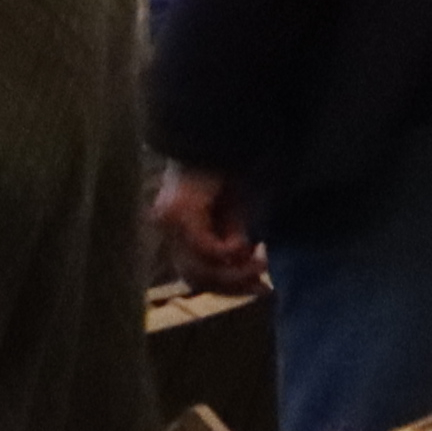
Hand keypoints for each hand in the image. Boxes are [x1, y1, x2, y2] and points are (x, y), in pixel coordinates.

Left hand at [148, 164, 264, 295]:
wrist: (214, 140)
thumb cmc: (225, 174)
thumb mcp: (234, 216)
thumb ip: (235, 242)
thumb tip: (247, 269)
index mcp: (176, 233)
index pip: (196, 276)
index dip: (228, 289)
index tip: (261, 290)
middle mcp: (168, 230)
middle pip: (196, 278)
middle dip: (233, 286)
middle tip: (263, 286)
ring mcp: (170, 223)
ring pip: (199, 268)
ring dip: (234, 272)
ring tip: (261, 263)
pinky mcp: (179, 213)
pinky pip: (205, 247)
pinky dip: (229, 249)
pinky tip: (249, 244)